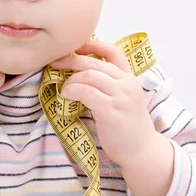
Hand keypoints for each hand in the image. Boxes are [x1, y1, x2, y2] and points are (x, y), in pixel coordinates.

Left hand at [49, 39, 159, 167]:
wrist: (141, 150)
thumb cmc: (126, 124)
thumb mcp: (122, 97)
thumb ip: (108, 83)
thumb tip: (79, 71)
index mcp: (129, 77)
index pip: (113, 52)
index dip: (93, 45)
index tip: (75, 46)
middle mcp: (127, 83)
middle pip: (95, 62)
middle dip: (71, 59)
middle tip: (54, 61)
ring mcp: (121, 96)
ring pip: (90, 75)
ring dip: (71, 79)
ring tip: (63, 88)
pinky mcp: (112, 111)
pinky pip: (87, 92)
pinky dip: (72, 90)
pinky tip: (65, 95)